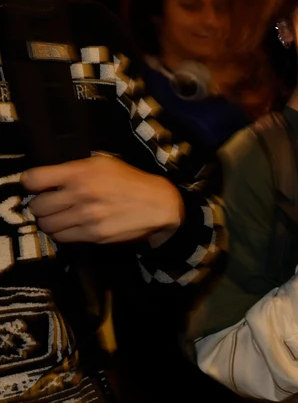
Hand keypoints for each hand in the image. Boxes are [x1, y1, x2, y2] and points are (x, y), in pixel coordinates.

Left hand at [23, 155, 184, 245]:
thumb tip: (48, 180)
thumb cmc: (129, 180)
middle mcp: (80, 194)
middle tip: (53, 204)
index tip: (39, 186)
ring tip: (62, 217)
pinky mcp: (94, 235)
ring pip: (46, 225)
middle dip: (42, 205)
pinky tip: (73, 226)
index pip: (33, 180)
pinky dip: (63, 233)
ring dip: (51, 222)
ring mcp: (86, 217)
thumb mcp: (102, 164)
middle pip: (37, 206)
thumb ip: (73, 169)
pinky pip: (62, 238)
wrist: (159, 204)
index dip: (32, 184)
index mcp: (80, 172)